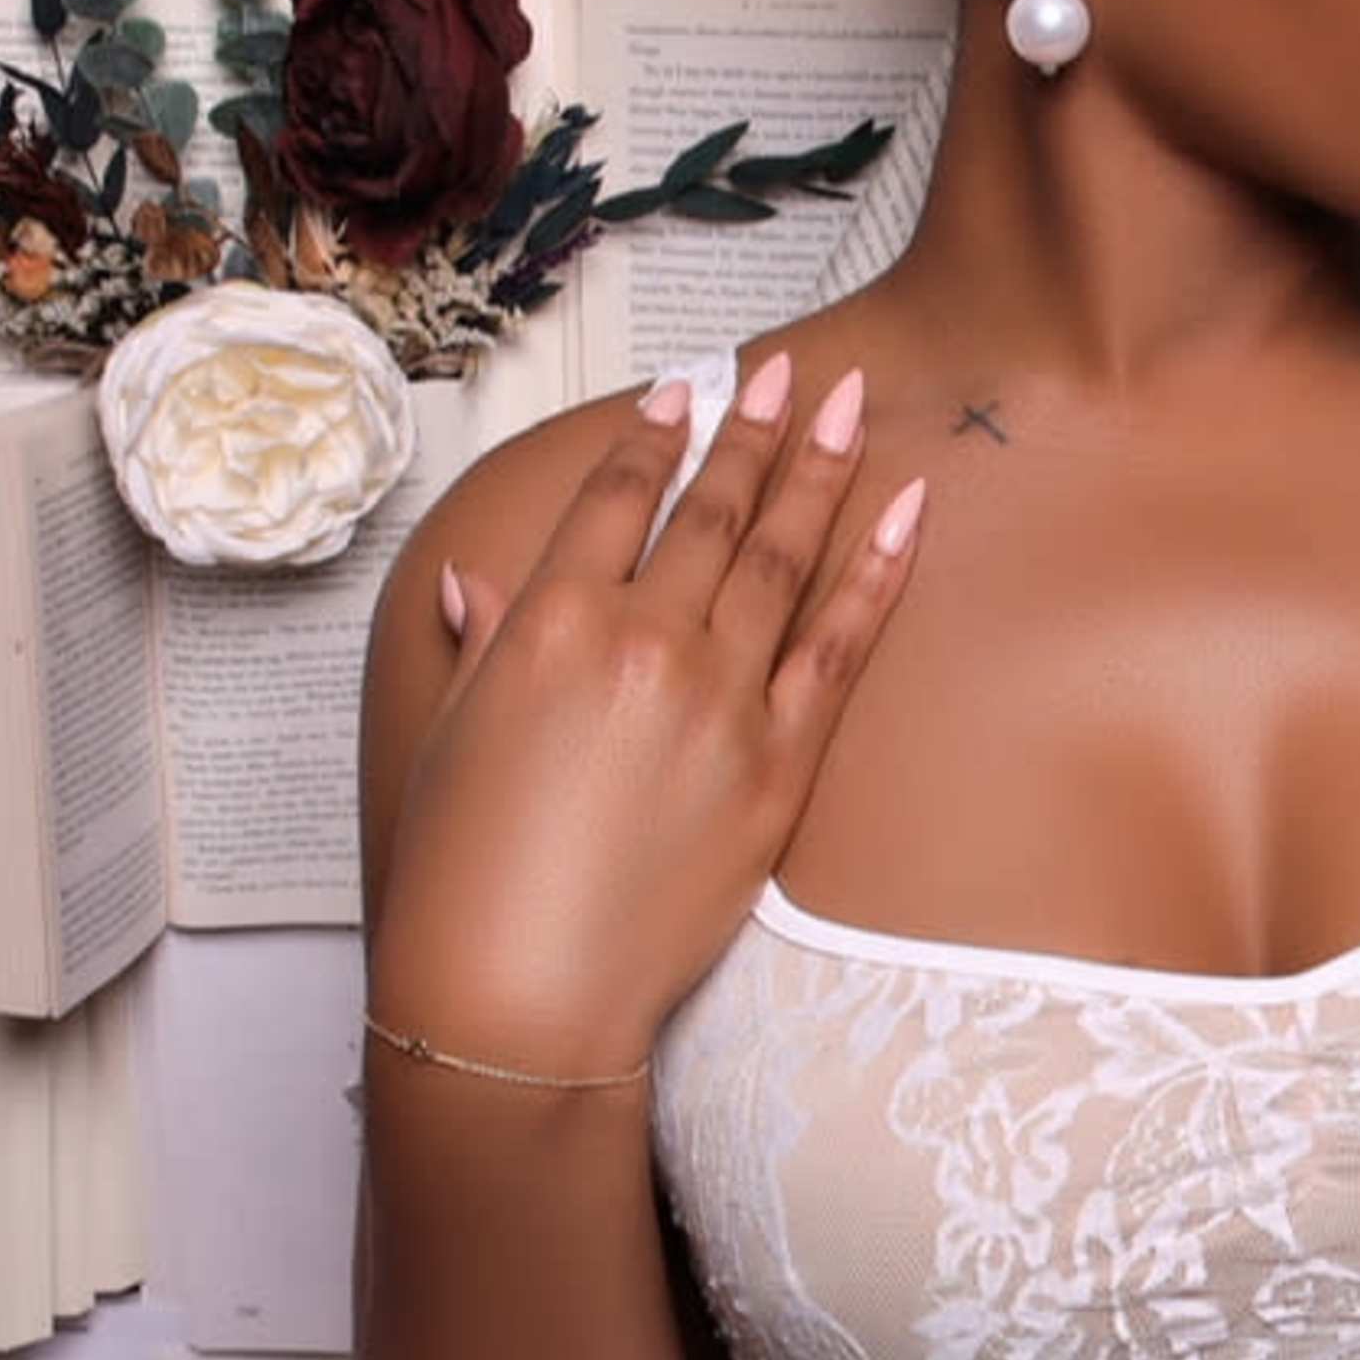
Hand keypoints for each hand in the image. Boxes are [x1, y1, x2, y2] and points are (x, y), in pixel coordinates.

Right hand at [372, 353, 921, 1074]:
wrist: (520, 988)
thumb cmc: (467, 873)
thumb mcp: (454, 736)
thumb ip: (484, 643)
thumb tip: (477, 580)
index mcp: (551, 623)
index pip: (616, 503)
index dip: (655, 441)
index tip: (687, 392)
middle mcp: (643, 641)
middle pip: (713, 514)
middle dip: (753, 432)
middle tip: (786, 371)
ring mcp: (720, 698)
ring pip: (782, 559)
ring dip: (818, 472)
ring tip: (846, 406)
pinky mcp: (779, 763)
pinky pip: (841, 646)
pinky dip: (876, 572)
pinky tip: (905, 511)